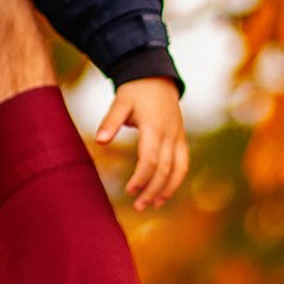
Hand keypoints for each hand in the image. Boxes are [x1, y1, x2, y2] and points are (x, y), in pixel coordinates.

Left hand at [96, 78, 187, 209]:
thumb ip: (110, 121)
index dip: (141, 177)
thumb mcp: (120, 101)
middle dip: (152, 189)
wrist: (157, 77)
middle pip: (165, 169)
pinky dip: (176, 180)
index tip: (129, 190)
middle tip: (138, 206)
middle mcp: (170, 134)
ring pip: (178, 169)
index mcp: (154, 126)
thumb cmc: (136, 91)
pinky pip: (183, 163)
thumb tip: (100, 142)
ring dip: (167, 189)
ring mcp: (178, 137)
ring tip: (153, 205)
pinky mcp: (181, 139)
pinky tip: (164, 193)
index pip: (151, 159)